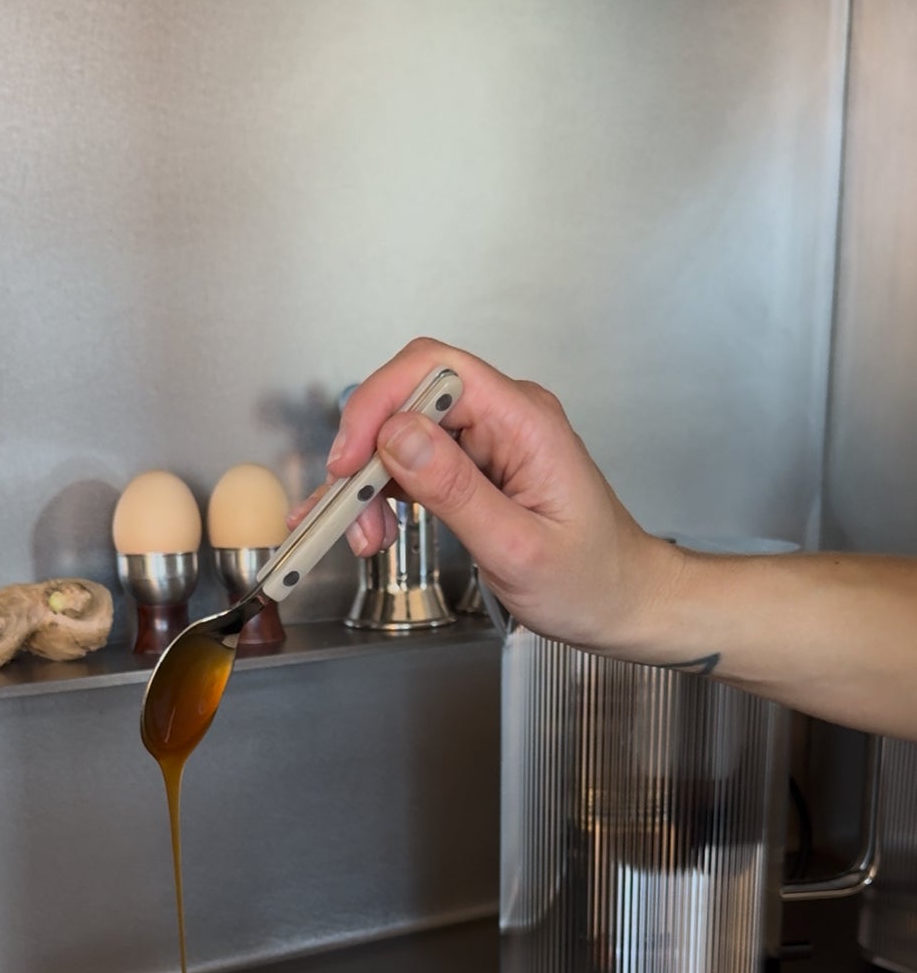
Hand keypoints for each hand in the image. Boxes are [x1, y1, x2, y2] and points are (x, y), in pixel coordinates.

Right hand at [290, 338, 680, 658]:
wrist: (624, 603)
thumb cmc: (591, 581)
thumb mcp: (518, 548)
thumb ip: (455, 490)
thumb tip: (398, 436)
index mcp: (525, 421)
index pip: (434, 369)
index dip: (379, 404)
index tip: (348, 461)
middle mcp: (505, 418)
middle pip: (408, 398)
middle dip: (365, 452)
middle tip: (348, 513)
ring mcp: (488, 441)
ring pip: (401, 434)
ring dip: (369, 482)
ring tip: (364, 536)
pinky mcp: (474, 467)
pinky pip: (413, 464)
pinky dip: (383, 495)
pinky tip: (374, 529)